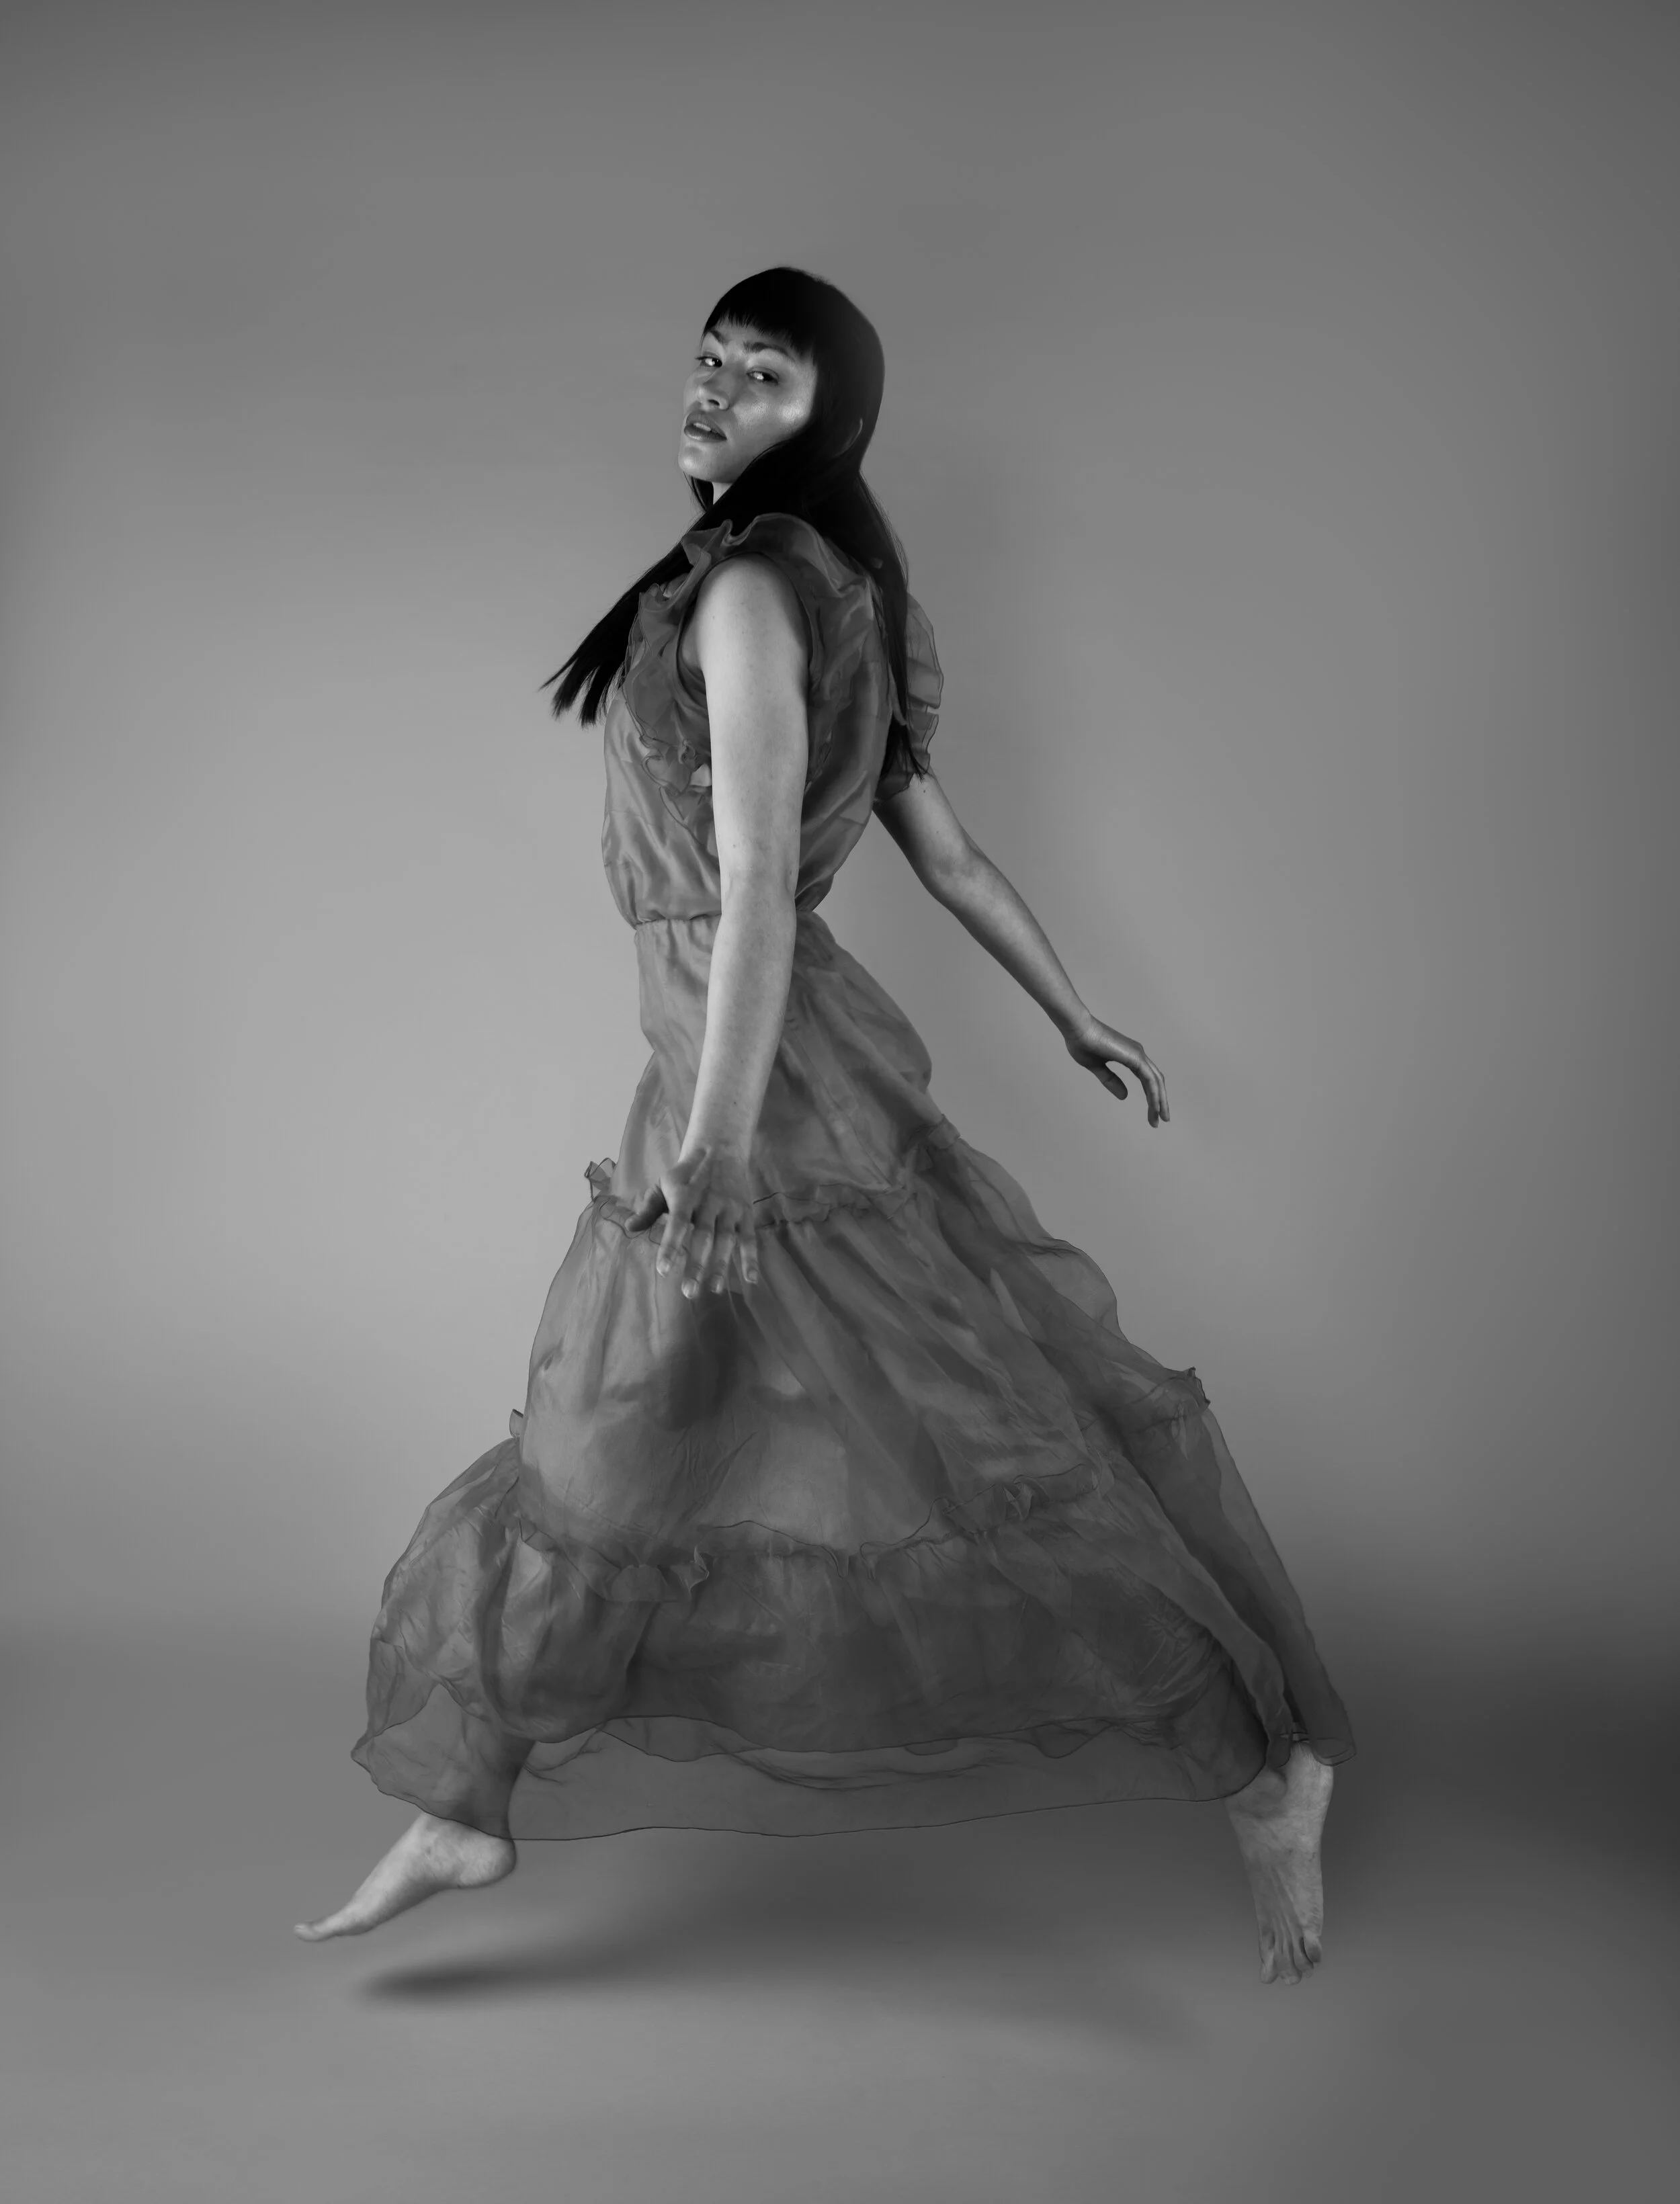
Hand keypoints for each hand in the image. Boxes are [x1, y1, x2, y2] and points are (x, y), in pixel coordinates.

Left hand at [622, 1142, 760, 1296]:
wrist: (720, 1150)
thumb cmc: (686, 1175)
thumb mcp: (663, 1185)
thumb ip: (648, 1209)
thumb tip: (629, 1229)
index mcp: (685, 1196)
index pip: (677, 1223)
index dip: (671, 1246)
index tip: (664, 1270)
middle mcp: (709, 1203)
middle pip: (704, 1237)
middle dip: (697, 1265)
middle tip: (689, 1292)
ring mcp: (730, 1209)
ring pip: (727, 1240)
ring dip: (722, 1265)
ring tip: (715, 1289)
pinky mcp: (745, 1213)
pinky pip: (749, 1238)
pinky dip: (751, 1258)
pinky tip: (750, 1279)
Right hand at [1063, 1017, 1169, 1126]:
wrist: (1077, 1029)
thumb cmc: (1082, 1043)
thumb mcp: (1097, 1067)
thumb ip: (1111, 1081)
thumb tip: (1125, 1097)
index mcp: (1130, 1056)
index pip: (1147, 1079)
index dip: (1151, 1096)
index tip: (1152, 1113)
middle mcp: (1138, 1054)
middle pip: (1156, 1081)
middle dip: (1160, 1102)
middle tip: (1161, 1120)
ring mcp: (1138, 1055)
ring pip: (1156, 1082)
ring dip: (1159, 1102)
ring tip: (1159, 1120)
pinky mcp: (1135, 1057)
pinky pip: (1149, 1080)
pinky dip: (1154, 1095)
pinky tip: (1154, 1108)